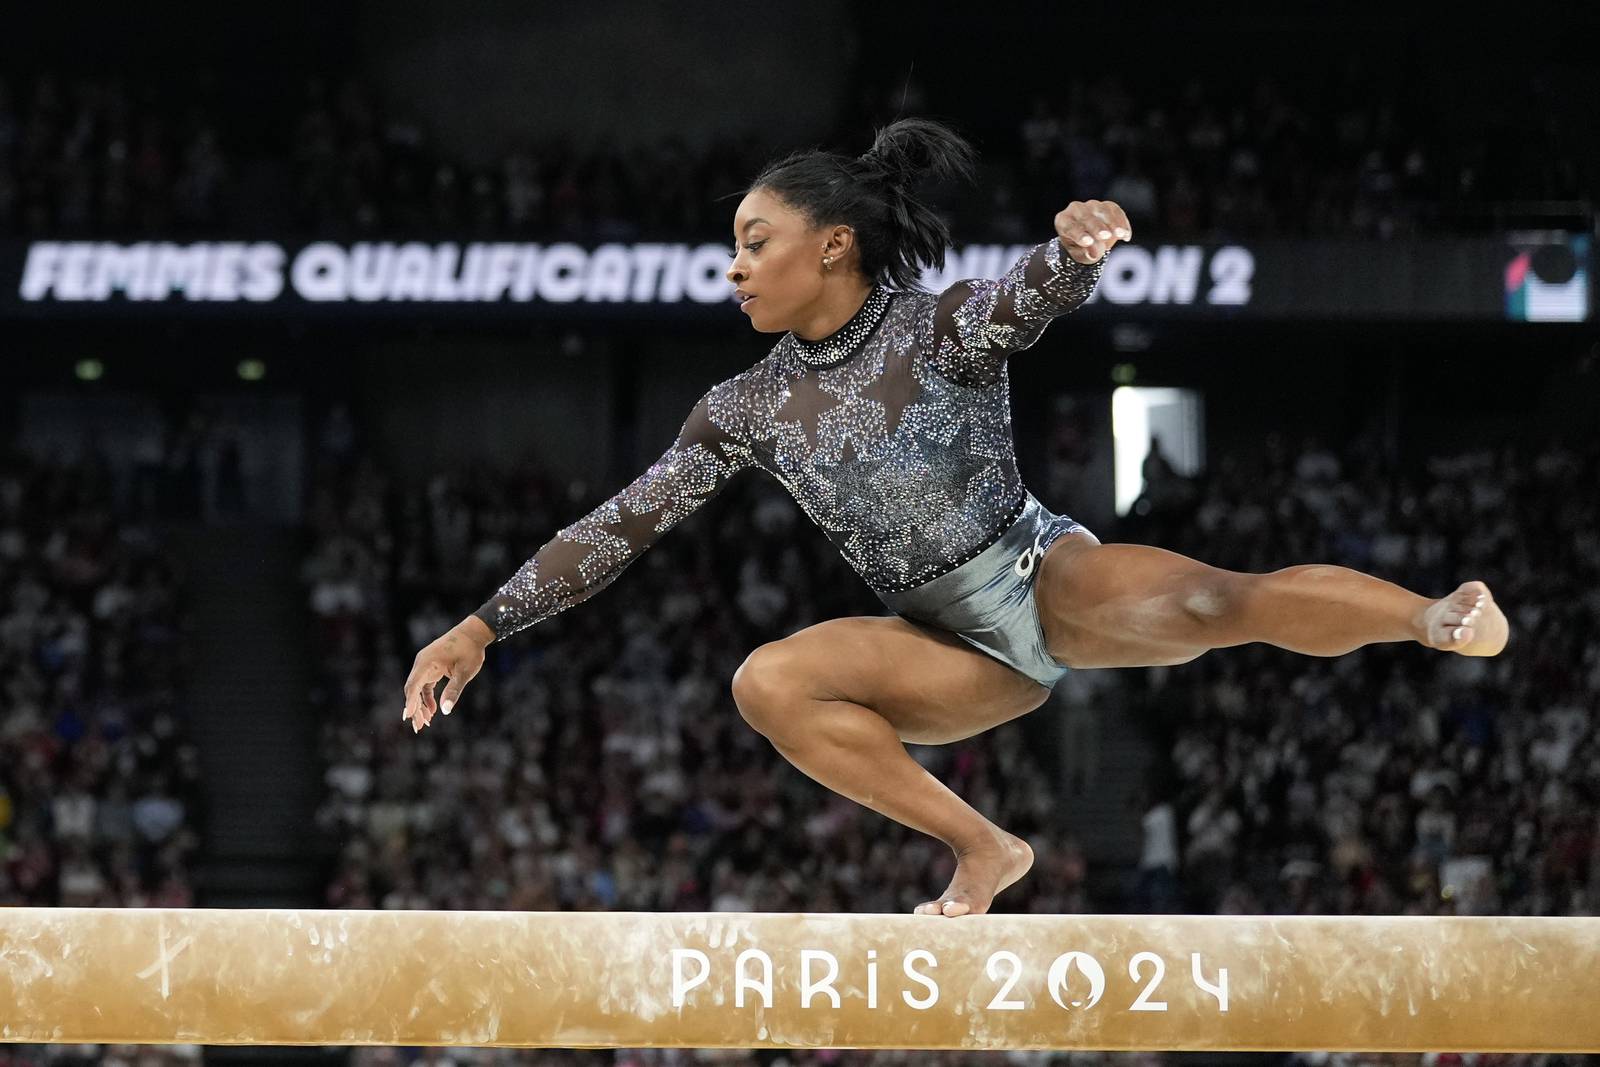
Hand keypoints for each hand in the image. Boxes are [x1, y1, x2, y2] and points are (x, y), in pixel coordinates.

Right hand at [402, 617, 491, 732]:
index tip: (408, 717)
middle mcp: (422, 663)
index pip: (414, 685)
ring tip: (426, 723)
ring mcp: (425, 665)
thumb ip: (454, 690)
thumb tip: (445, 710)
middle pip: (412, 689)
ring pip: (417, 689)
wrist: (474, 632)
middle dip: (414, 709)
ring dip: (420, 705)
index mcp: (426, 662)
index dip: (410, 702)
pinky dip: (426, 698)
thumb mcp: (464, 672)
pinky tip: (433, 711)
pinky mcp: (430, 667)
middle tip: (419, 727)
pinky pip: (424, 685)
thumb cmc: (470, 650)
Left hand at [1055, 200, 1131, 263]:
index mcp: (1063, 221)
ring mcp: (1091, 205)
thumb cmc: (1080, 248)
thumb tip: (1095, 253)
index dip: (1079, 234)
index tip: (1088, 242)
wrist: (1090, 240)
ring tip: (1121, 235)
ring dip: (1113, 222)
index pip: (1070, 226)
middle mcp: (1075, 209)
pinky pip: (1115, 210)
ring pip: (1102, 210)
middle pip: (1086, 217)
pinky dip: (1122, 222)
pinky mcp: (1107, 205)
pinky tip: (1126, 236)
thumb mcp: (1081, 254)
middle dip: (1096, 226)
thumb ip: (1086, 253)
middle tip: (1105, 236)